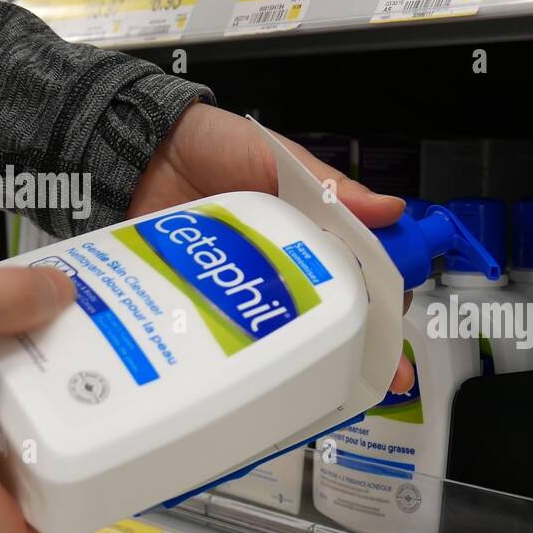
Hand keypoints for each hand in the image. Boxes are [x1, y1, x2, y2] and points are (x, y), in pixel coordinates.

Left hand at [130, 103, 414, 392]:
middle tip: (375, 368)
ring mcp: (252, 288)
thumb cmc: (213, 146)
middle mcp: (290, 262)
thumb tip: (391, 209)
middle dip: (362, 340)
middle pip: (339, 307)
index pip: (366, 266)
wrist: (137, 152)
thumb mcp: (280, 159)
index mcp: (318, 226)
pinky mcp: (212, 302)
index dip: (386, 296)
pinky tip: (276, 380)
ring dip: (319, 358)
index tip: (395, 323)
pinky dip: (261, 358)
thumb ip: (331, 186)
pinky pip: (241, 335)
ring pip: (295, 330)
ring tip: (337, 387)